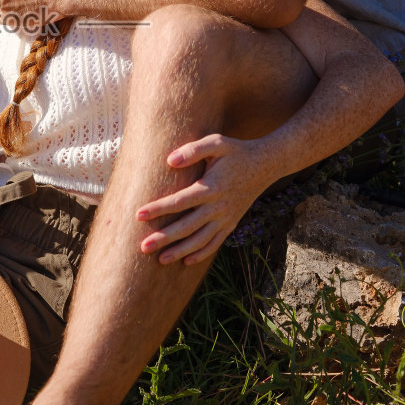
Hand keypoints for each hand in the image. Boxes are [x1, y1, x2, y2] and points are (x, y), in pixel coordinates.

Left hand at [135, 134, 275, 264]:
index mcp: (211, 187)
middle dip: (164, 238)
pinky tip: (186, 261)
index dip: (159, 209)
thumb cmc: (236, 151)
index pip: (180, 201)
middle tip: (142, 247)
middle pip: (187, 226)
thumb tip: (170, 161)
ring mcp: (226, 218)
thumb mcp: (216, 142)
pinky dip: (201, 253)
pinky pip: (215, 243)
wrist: (265, 165)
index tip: (138, 215)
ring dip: (180, 251)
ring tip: (160, 259)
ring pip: (200, 240)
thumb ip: (193, 150)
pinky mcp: (231, 223)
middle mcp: (218, 206)